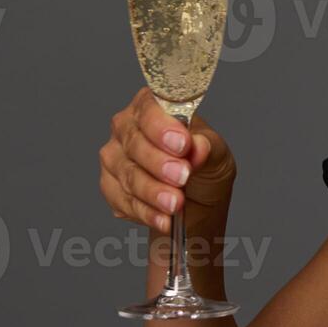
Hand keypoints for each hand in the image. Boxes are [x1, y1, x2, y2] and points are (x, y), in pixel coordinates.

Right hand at [98, 87, 235, 232]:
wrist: (197, 200)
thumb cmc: (205, 165)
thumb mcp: (217, 153)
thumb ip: (208, 146)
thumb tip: (197, 147)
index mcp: (153, 107)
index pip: (149, 109)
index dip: (163, 127)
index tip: (182, 144)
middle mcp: (127, 128)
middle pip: (135, 143)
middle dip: (160, 163)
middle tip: (182, 176)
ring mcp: (115, 157)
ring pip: (128, 174)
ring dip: (153, 191)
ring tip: (176, 203)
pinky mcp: (110, 186)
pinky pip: (122, 200)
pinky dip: (146, 212)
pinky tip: (163, 218)